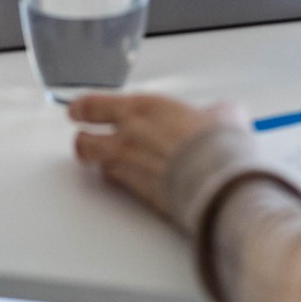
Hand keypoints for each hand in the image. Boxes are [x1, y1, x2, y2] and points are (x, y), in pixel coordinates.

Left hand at [69, 94, 246, 222]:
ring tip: (112, 165)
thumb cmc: (218, 144)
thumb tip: (220, 117)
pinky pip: (122, 188)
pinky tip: (138, 183)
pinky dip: (126, 185)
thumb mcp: (223, 116)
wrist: (219, 180)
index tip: (77, 110)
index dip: (81, 108)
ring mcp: (130, 169)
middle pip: (84, 141)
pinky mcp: (139, 196)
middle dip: (83, 141)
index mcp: (142, 109)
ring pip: (100, 167)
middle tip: (85, 140)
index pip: (93, 105)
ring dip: (104, 165)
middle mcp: (128, 137)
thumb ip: (213, 114)